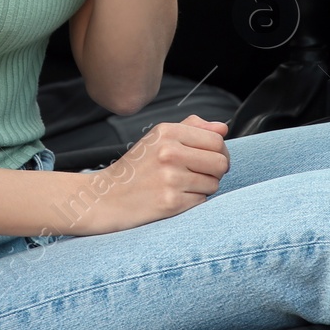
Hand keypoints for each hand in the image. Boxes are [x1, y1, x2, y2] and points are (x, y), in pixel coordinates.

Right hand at [74, 115, 229, 234]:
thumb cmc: (136, 168)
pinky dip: (193, 201)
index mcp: (166, 132)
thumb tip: (223, 128)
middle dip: (217, 171)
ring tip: (183, 185)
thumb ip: (191, 127)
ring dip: (204, 187)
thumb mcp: (158, 138)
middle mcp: (169, 152)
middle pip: (221, 162)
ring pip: (214, 183)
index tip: (211, 158)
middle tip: (202, 174)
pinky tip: (175, 197)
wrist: (107, 197)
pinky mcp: (171, 202)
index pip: (216, 139)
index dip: (220, 151)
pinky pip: (202, 201)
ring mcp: (170, 178)